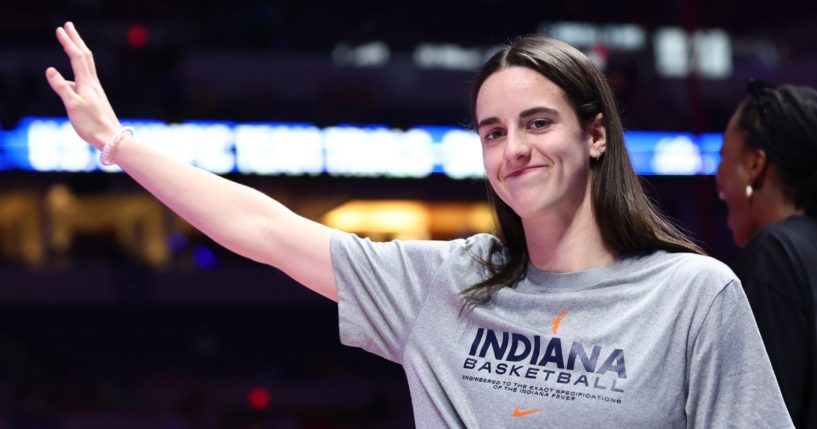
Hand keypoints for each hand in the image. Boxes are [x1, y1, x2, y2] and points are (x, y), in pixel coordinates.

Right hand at [46, 21, 121, 149]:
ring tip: (70, 45)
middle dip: (76, 40)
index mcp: (87, 83)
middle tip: (68, 26)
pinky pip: (84, 79)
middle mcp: (93, 84)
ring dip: (77, 52)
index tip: (60, 29)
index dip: (68, 42)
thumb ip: (62, 87)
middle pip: (85, 56)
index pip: (76, 56)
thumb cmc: (92, 124)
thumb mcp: (73, 106)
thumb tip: (50, 69)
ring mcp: (95, 91)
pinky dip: (77, 72)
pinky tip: (70, 82)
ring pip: (86, 66)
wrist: (112, 139)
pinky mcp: (96, 99)